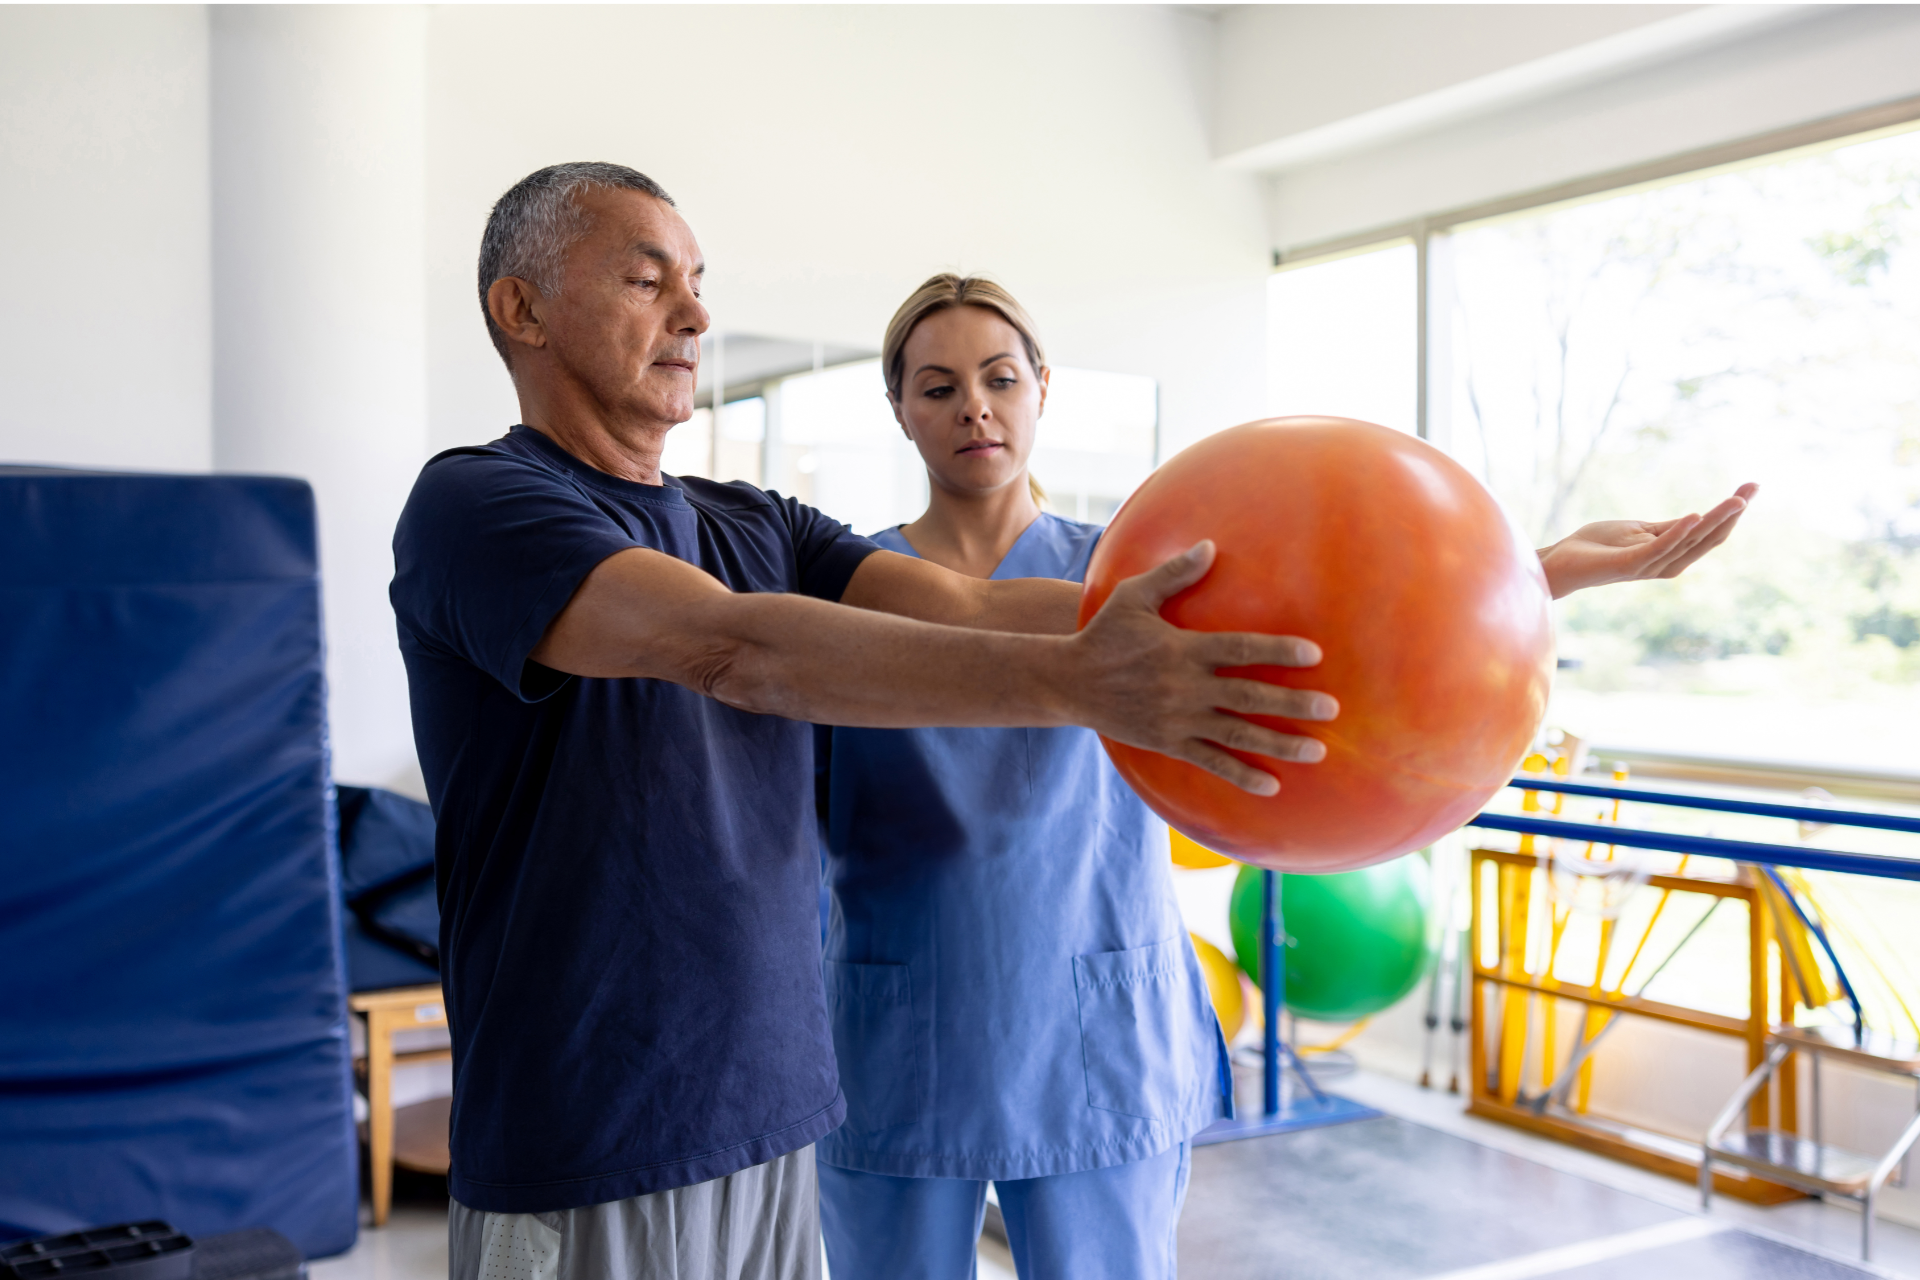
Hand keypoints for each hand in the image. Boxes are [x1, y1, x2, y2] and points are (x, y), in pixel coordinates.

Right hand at [1069, 541, 1336, 795]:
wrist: (1068, 682)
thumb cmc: (1104, 633)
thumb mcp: (1133, 596)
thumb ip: (1174, 574)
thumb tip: (1210, 546)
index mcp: (1182, 649)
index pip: (1239, 650)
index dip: (1277, 651)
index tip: (1314, 654)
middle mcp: (1184, 688)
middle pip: (1249, 697)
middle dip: (1293, 703)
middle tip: (1331, 708)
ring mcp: (1177, 720)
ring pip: (1237, 735)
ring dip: (1279, 744)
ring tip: (1317, 750)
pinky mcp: (1168, 742)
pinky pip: (1210, 762)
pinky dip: (1241, 775)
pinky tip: (1271, 786)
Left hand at [1537, 483, 1757, 599]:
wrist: (1561, 561)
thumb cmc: (1598, 546)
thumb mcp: (1640, 531)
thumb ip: (1668, 529)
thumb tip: (1697, 518)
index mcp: (1672, 555)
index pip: (1711, 534)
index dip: (1732, 512)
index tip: (1751, 487)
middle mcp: (1668, 564)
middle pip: (1709, 538)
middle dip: (1733, 512)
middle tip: (1754, 487)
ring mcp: (1650, 565)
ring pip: (1691, 541)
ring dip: (1715, 518)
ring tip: (1737, 499)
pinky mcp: (1631, 564)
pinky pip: (1660, 548)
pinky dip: (1678, 532)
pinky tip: (1693, 515)